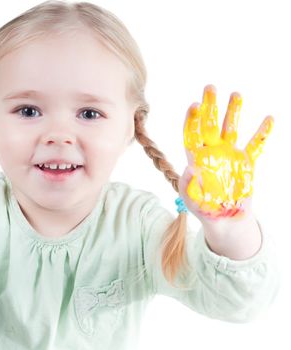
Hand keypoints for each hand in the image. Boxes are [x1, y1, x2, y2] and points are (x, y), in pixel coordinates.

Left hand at [179, 85, 272, 219]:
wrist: (223, 218)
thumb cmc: (202, 207)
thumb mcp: (191, 198)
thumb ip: (188, 185)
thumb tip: (189, 169)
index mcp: (196, 158)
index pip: (192, 134)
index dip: (192, 120)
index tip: (195, 105)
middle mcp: (212, 152)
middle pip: (210, 125)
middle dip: (210, 106)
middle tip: (210, 87)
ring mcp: (229, 155)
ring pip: (231, 129)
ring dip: (233, 112)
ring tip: (236, 94)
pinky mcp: (246, 163)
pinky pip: (255, 146)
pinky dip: (262, 133)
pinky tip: (268, 118)